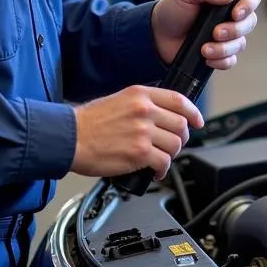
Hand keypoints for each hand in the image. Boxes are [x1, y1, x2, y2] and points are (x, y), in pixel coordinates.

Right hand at [69, 85, 204, 177]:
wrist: (68, 137)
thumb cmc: (88, 122)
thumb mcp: (119, 99)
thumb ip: (142, 104)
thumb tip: (162, 116)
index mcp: (141, 95)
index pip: (179, 100)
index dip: (193, 112)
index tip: (197, 121)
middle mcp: (145, 110)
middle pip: (181, 125)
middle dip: (181, 138)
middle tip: (173, 145)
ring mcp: (143, 132)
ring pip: (175, 145)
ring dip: (171, 155)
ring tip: (160, 159)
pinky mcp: (139, 153)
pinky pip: (163, 163)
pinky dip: (162, 170)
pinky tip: (154, 171)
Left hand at [151, 0, 261, 68]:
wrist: (158, 36)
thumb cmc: (173, 9)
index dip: (250, 4)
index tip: (236, 12)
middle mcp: (231, 17)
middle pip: (250, 23)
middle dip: (235, 30)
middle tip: (216, 32)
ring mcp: (227, 37)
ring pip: (240, 44)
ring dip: (224, 48)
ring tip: (205, 49)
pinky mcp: (220, 55)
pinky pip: (230, 61)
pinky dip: (220, 61)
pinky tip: (206, 58)